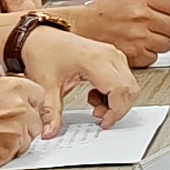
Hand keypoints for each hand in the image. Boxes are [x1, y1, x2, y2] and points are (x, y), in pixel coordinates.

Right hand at [0, 76, 46, 166]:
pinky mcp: (9, 151)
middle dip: (24, 125)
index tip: (23, 110)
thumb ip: (5, 92)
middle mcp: (19, 107)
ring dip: (16, 140)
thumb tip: (19, 96)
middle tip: (3, 128)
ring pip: (29, 138)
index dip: (29, 104)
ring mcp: (16, 130)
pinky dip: (6, 153)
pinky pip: (17, 153)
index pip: (38, 95)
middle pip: (36, 119)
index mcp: (13, 87)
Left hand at [20, 29, 140, 128]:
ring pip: (130, 86)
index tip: (103, 122)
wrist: (40, 37)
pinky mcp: (112, 58)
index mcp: (95, 60)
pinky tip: (96, 95)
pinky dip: (115, 94)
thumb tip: (50, 132)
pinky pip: (125, 80)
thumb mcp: (46, 85)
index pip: (120, 90)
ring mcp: (113, 55)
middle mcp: (109, 55)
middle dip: (117, 109)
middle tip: (99, 116)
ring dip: (116, 102)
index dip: (115, 111)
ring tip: (94, 104)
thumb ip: (50, 112)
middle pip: (130, 89)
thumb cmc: (44, 52)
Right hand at [54, 0, 169, 66]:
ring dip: (158, 42)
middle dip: (168, 28)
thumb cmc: (102, 11)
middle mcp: (141, 15)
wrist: (80, 28)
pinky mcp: (134, 54)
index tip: (169, 14)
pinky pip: (153, 56)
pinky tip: (137, 46)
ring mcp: (139, 35)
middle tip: (159, 27)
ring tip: (144, 37)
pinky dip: (147, 54)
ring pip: (166, 43)